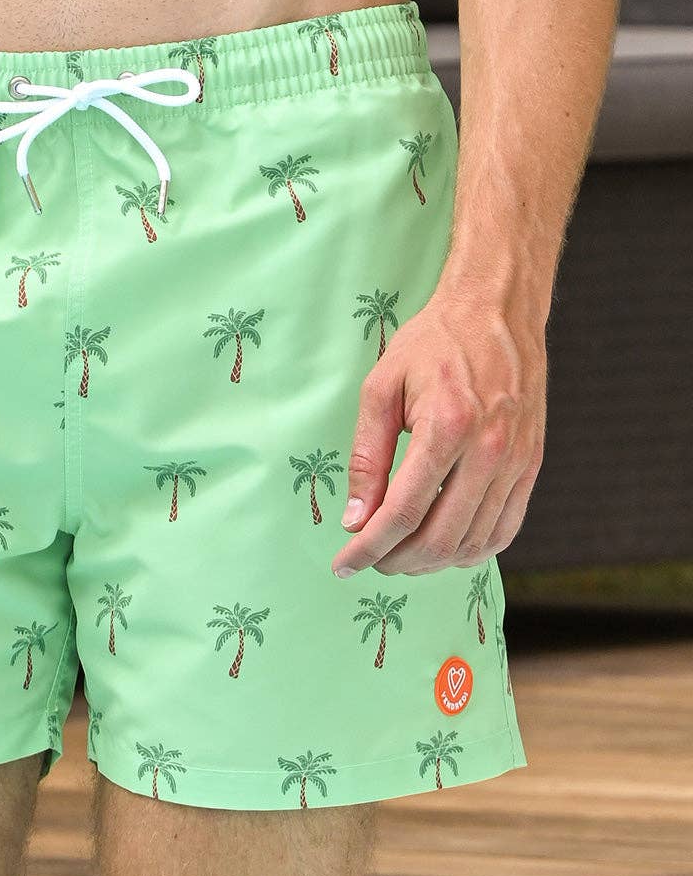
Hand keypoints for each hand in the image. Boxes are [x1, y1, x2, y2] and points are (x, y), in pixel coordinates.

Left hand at [332, 287, 546, 577]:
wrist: (497, 311)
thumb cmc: (432, 344)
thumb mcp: (380, 389)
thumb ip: (366, 458)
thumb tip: (355, 519)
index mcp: (446, 427)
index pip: (402, 512)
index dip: (368, 547)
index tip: (343, 564)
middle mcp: (489, 450)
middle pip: (439, 538)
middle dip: (395, 561)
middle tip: (367, 559)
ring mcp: (517, 462)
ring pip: (472, 543)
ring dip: (429, 563)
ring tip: (398, 555)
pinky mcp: (532, 466)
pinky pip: (504, 530)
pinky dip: (470, 551)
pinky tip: (441, 548)